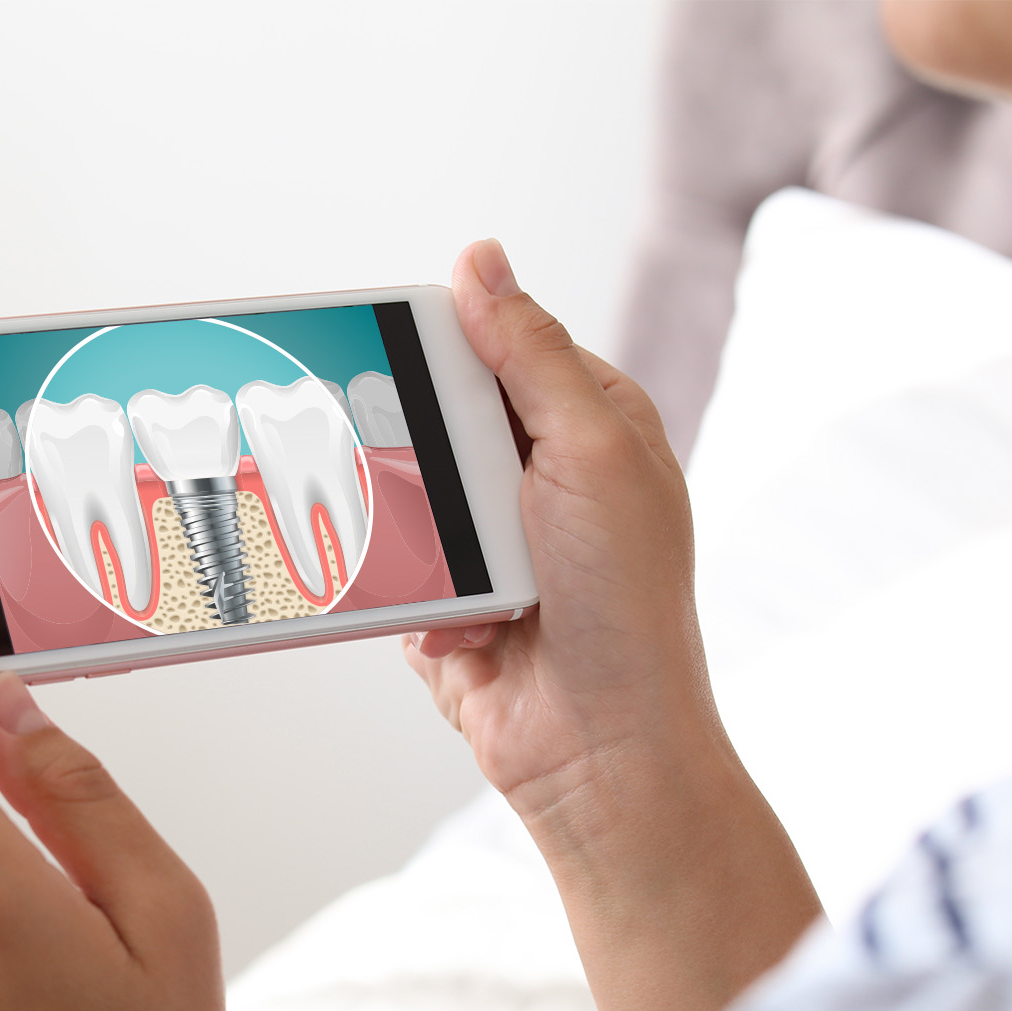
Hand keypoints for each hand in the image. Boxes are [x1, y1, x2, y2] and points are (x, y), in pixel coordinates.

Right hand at [406, 238, 708, 816]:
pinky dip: (410, 588)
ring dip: (421, 528)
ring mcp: (496, 538)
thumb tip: (480, 258)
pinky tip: (454, 618)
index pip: (502, 344)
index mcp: (592, 422)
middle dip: (422, 444)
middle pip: (441, 414)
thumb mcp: (589, 450)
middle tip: (418, 463)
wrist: (598, 750)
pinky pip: (394, 561)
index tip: (388, 336)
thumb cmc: (623, 604)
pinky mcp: (451, 595)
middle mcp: (543, 474)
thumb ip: (529, 353)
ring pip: (407, 488)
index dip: (448, 339)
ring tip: (460, 564)